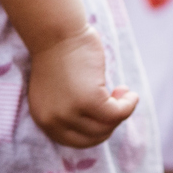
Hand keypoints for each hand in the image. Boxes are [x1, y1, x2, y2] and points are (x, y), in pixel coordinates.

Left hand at [25, 28, 139, 148]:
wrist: (56, 31)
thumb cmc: (59, 54)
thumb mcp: (58, 91)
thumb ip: (70, 111)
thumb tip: (102, 126)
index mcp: (44, 119)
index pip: (75, 141)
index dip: (95, 130)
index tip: (104, 113)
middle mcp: (54, 120)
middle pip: (93, 137)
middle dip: (109, 122)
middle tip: (115, 101)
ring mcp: (71, 112)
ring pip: (107, 127)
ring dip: (120, 111)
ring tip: (122, 92)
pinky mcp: (89, 100)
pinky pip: (118, 114)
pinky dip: (129, 105)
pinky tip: (129, 93)